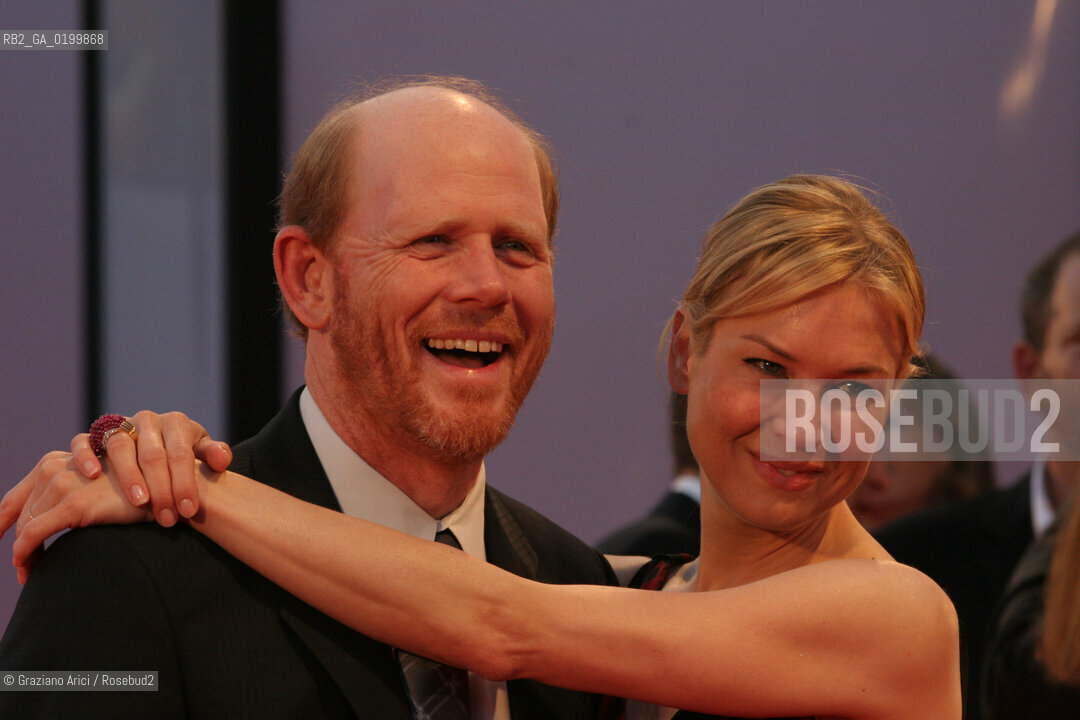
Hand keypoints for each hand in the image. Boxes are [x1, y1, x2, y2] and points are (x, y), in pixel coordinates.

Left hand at [1, 452, 153, 582]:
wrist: (170, 487)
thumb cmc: (143, 490)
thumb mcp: (101, 488)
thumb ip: (77, 493)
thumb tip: (59, 521)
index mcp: (58, 461)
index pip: (17, 495)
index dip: (1, 519)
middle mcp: (54, 467)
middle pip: (20, 513)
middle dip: (18, 544)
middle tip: (24, 569)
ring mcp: (63, 483)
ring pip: (25, 526)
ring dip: (24, 554)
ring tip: (30, 574)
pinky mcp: (73, 503)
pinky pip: (33, 534)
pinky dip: (25, 554)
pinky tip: (28, 569)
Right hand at [71, 410, 231, 525]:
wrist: (158, 442)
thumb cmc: (184, 454)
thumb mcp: (203, 452)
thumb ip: (214, 454)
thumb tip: (221, 460)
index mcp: (176, 423)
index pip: (181, 453)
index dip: (185, 482)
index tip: (189, 511)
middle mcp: (147, 421)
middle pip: (152, 454)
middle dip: (161, 489)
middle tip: (167, 518)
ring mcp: (120, 425)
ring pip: (120, 446)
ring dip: (128, 475)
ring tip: (139, 503)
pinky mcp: (95, 434)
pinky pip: (83, 439)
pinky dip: (86, 454)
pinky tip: (92, 474)